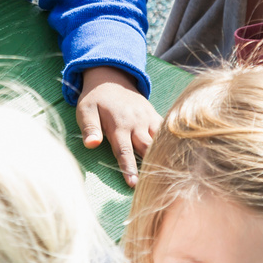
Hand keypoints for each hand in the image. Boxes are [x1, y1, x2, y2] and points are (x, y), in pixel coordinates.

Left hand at [75, 67, 159, 186]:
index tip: (134, 184)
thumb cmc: (96, 99)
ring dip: (164, 156)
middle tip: (158, 184)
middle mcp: (136, 123)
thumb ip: (90, 128)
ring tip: (170, 173)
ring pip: (160, 140)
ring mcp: (147, 119)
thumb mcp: (85, 110)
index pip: (125, 151)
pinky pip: (165, 130)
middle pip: (147, 148)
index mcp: (119, 125)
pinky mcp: (154, 115)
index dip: (129, 168)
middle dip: (152, 166)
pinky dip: (171, 142)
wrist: (111, 77)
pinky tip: (176, 156)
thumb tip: (91, 144)